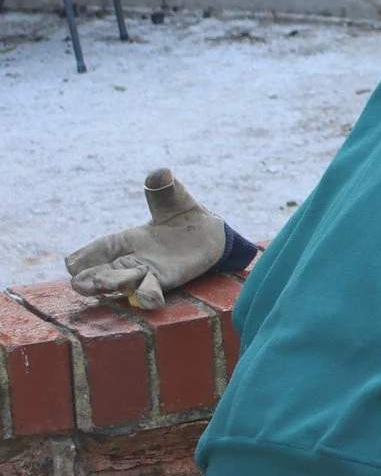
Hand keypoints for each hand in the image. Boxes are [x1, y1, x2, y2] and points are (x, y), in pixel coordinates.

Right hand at [64, 169, 231, 309]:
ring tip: (107, 286)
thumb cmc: (185, 216)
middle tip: (82, 284)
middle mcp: (134, 258)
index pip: (99, 248)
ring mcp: (150, 271)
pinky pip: (154, 290)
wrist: (213, 234)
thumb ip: (164, 189)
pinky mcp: (169, 279)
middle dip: (92, 278)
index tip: (72, 265)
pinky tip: (147, 301)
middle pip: (105, 270)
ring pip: (125, 282)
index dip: (84, 257)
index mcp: (127, 238)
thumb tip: (161, 174)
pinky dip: (149, 295)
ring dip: (116, 284)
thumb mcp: (174, 199)